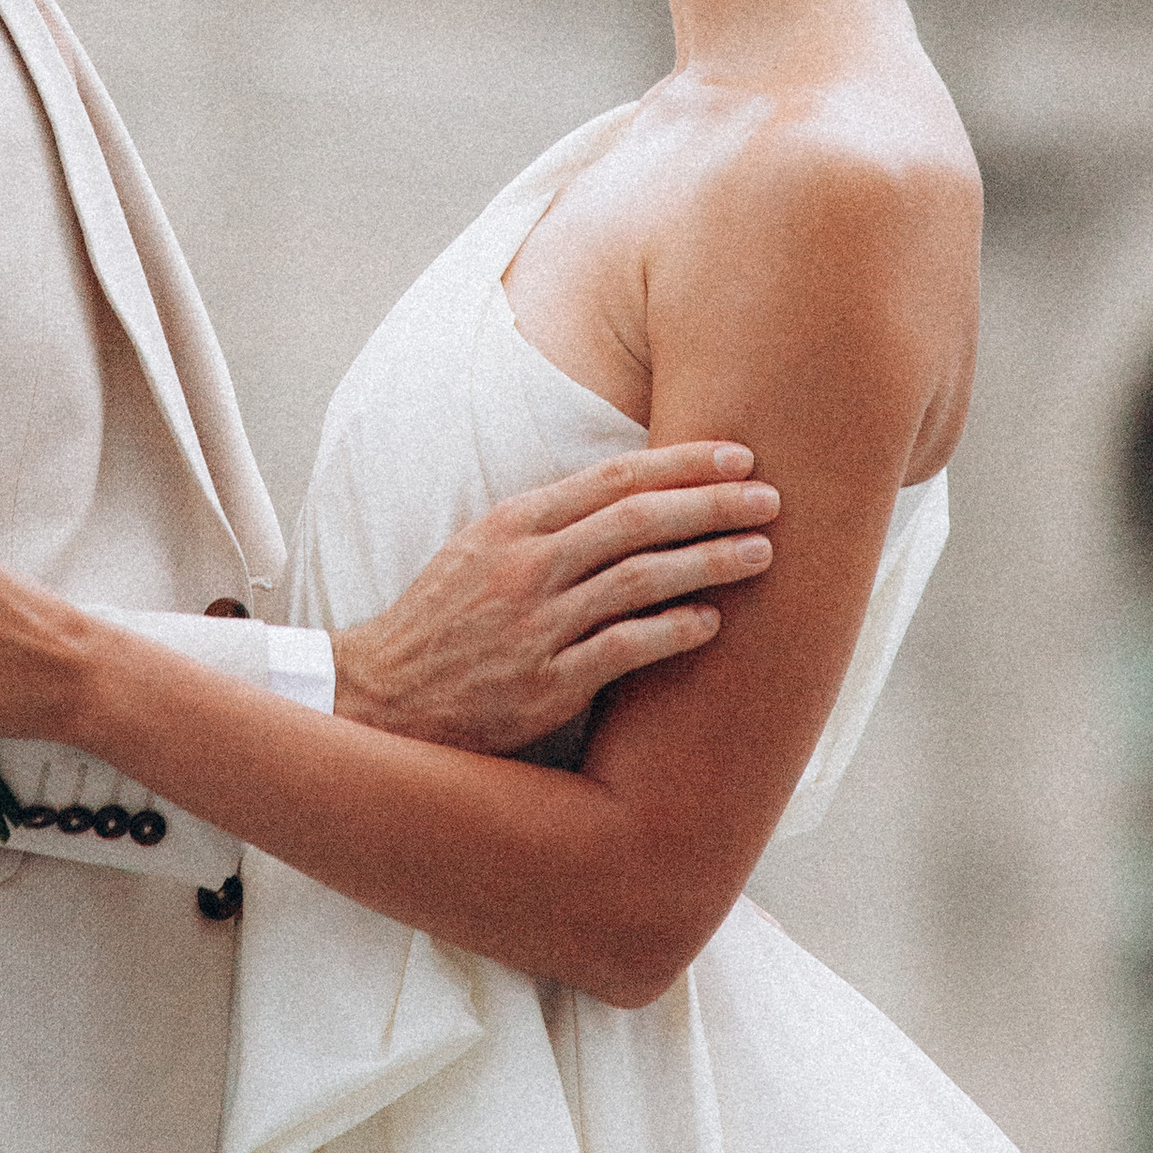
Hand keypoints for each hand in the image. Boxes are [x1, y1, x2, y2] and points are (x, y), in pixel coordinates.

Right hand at [330, 442, 776, 751]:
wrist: (382, 699)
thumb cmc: (443, 622)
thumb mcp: (480, 549)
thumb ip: (548, 523)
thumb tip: (627, 493)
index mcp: (512, 523)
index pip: (613, 478)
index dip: (682, 463)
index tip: (736, 453)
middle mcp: (525, 566)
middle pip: (636, 519)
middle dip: (711, 503)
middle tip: (770, 496)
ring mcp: (534, 625)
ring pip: (639, 579)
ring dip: (708, 562)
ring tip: (762, 553)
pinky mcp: (544, 685)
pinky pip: (622, 649)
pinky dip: (672, 631)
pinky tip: (713, 622)